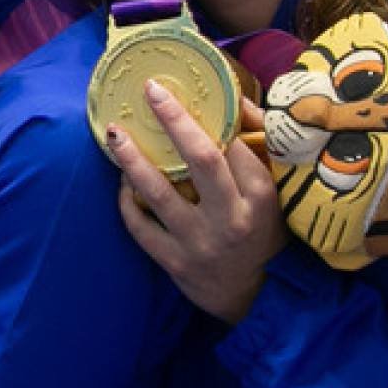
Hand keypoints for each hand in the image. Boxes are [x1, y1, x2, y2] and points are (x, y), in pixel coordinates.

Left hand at [106, 79, 286, 322]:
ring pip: (159, 193)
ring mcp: (199, 242)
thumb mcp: (272, 194)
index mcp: (260, 198)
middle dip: (173, 120)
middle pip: (200, 159)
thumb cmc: (261, 232)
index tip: (183, 91)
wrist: (256, 296)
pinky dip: (127, 201)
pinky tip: (123, 181)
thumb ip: (257, 150)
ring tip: (114, 133)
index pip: (233, 147)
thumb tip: (235, 102)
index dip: (210, 117)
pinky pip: (140, 226)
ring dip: (132, 159)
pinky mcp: (174, 262)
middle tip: (151, 91)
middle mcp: (230, 219)